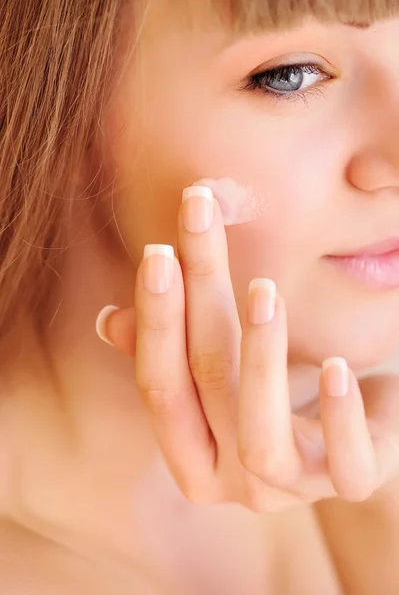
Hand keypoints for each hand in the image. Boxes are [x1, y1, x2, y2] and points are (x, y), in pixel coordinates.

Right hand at [98, 186, 398, 511]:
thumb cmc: (273, 400)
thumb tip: (108, 321)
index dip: (156, 318)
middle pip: (204, 386)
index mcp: (190, 452)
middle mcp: (228, 479)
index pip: (160, 384)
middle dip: (196, 300)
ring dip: (261, 358)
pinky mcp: (347, 480)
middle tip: (199, 222)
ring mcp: (288, 488)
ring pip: (260, 436)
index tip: (159, 250)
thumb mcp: (220, 372)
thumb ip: (172, 350)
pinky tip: (338, 366)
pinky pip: (346, 464)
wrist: (350, 441)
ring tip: (265, 290)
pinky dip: (340, 416)